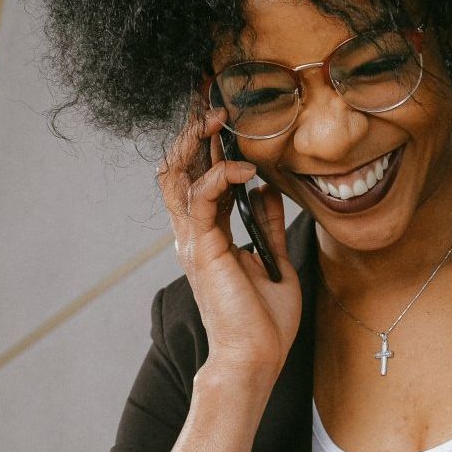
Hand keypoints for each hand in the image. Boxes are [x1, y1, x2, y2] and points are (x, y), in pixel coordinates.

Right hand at [158, 102, 300, 382]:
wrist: (255, 358)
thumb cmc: (264, 322)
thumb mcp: (273, 261)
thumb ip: (265, 224)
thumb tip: (266, 189)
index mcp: (207, 235)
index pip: (196, 175)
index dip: (203, 140)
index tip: (219, 107)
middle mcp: (193, 233)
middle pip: (177, 166)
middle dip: (191, 127)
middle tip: (209, 94)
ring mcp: (193, 239)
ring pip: (179, 173)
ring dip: (198, 139)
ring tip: (220, 116)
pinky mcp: (202, 247)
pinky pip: (203, 196)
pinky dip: (221, 174)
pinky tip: (246, 167)